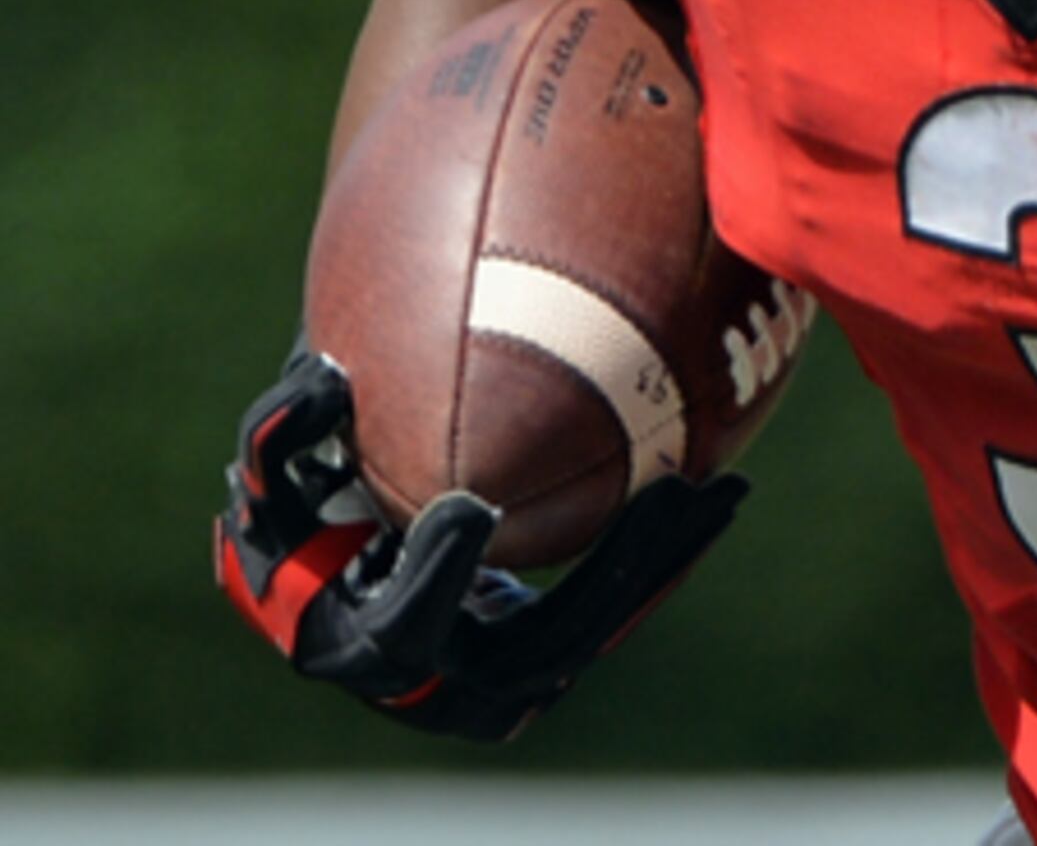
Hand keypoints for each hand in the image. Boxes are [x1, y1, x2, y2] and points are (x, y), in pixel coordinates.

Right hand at [213, 348, 744, 741]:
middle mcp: (438, 687)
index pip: (403, 628)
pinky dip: (658, 564)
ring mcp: (496, 690)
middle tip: (682, 492)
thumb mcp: (276, 475)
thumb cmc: (302, 517)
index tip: (468, 507)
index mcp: (363, 643)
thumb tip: (329, 378)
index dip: (434, 574)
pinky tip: (717, 495)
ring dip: (660, 564)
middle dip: (621, 570)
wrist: (339, 591)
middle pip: (547, 644)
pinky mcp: (540, 669)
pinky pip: (610, 618)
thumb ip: (284, 430)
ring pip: (594, 635)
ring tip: (729, 489)